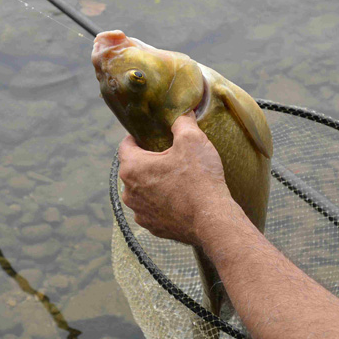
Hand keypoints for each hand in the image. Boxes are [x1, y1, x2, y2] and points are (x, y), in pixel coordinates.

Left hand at [117, 111, 232, 244]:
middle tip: (170, 154)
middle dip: (149, 160)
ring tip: (176, 177)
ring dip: (154, 182)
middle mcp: (129, 192)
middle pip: (134, 168)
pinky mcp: (152, 227)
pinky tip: (179, 197)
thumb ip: (182, 121)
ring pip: (142, 189)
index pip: (126, 144)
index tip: (152, 134)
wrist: (212, 220)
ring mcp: (139, 212)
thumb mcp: (193, 140)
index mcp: (132, 168)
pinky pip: (153, 208)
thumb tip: (182, 111)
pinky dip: (162, 202)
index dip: (139, 136)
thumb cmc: (199, 179)